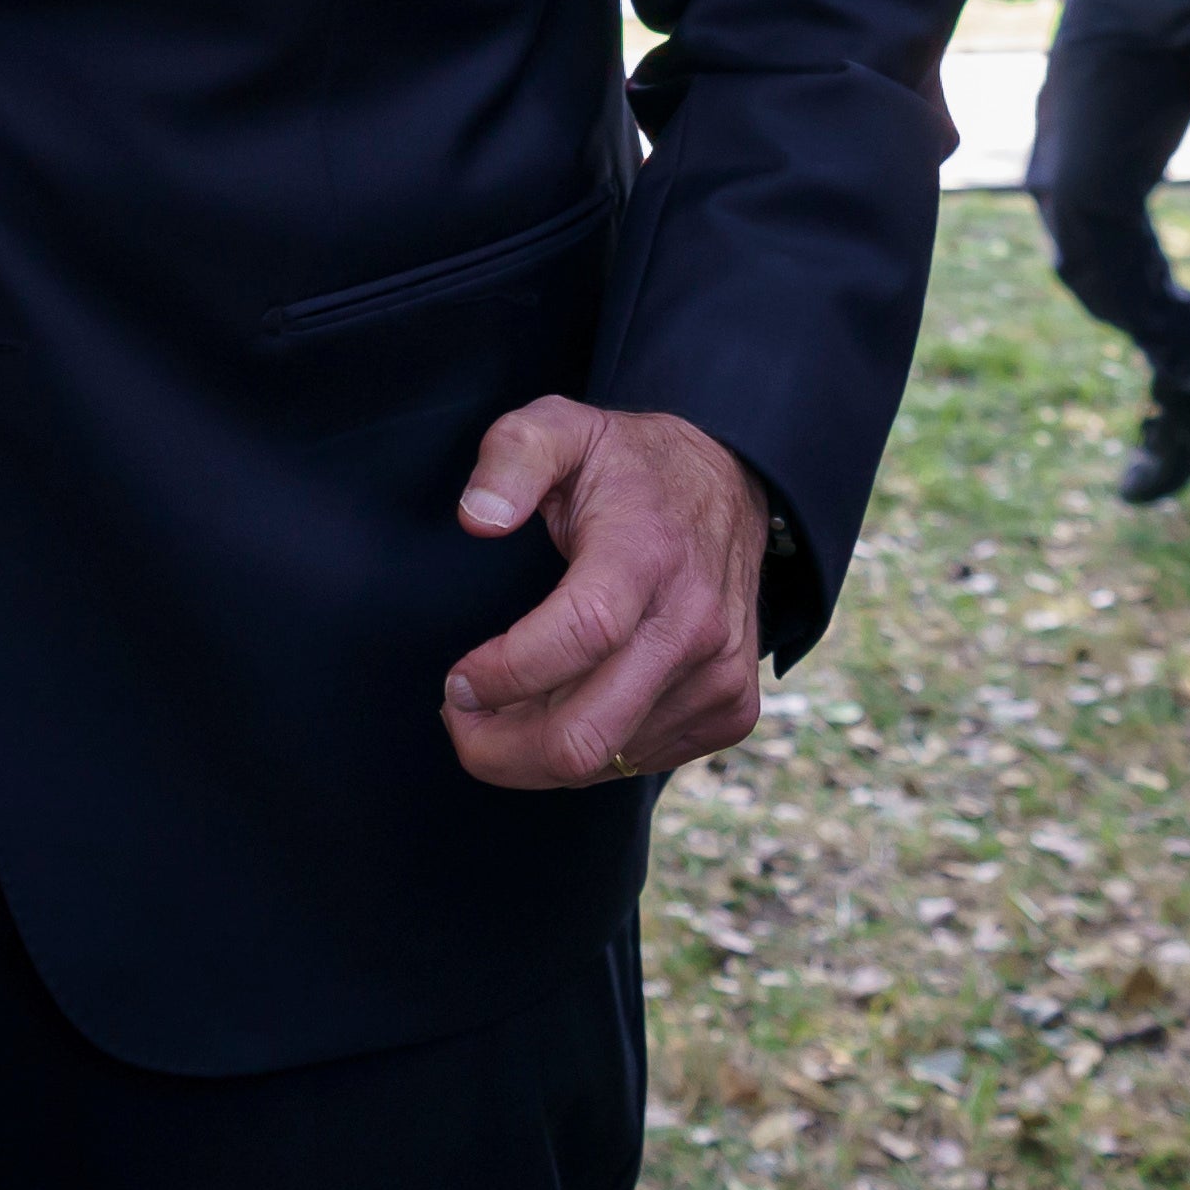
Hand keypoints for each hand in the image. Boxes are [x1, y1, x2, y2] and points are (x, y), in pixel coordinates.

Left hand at [439, 400, 773, 789]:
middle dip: (496, 748)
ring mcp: (719, 676)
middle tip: (461, 715)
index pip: (578, 636)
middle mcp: (693, 625)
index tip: (456, 680)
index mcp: (647, 555)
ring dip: (534, 748)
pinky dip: (587, 750)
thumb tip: (477, 519)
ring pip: (602, 760)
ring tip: (511, 700)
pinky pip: (637, 762)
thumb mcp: (563, 427)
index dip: (503, 673)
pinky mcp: (730, 711)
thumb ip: (510, 456)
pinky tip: (567, 702)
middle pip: (583, 736)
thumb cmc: (629, 466)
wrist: (732, 489)